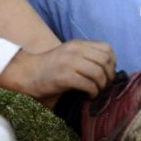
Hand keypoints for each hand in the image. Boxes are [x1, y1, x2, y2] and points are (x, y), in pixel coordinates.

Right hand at [0, 40, 115, 100]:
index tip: (108, 73)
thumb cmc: (51, 67)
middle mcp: (75, 51)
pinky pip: (88, 84)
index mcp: (79, 44)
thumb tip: (109, 69)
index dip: (112, 62)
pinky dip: (93, 92)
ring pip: (98, 73)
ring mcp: (69, 63)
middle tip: (105, 85)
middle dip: (109, 76)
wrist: (28, 73)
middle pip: (105, 61)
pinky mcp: (64, 77)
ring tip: (97, 92)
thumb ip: (86, 56)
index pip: (107, 48)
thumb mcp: (70, 55)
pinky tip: (89, 96)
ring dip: (102, 86)